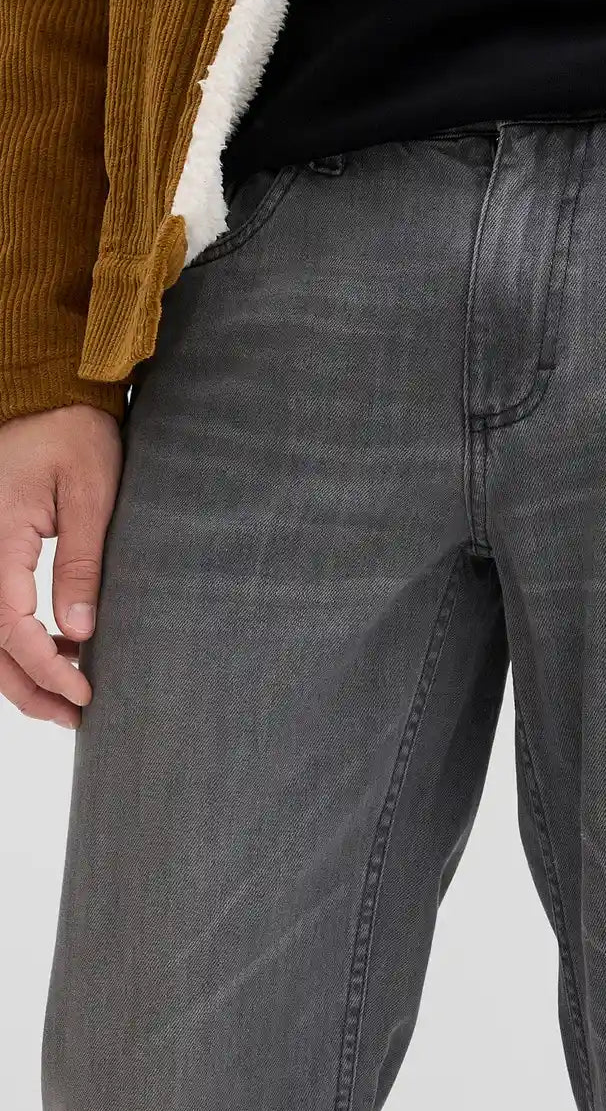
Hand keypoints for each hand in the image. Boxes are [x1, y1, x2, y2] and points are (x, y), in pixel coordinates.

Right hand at [0, 404, 121, 727]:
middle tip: (73, 715)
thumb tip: (79, 631)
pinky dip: (17, 638)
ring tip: (67, 695)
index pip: (10, 627)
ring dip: (20, 668)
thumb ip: (80, 563)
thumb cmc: (73, 434)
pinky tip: (58, 646)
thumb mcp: (89, 495)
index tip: (83, 691)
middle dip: (28, 685)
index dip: (45, 667)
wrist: (49, 395)